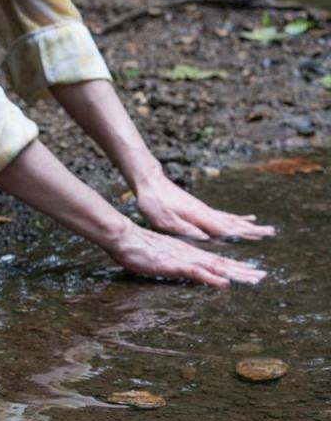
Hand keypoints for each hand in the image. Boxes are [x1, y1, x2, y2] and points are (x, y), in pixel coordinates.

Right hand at [108, 222, 265, 286]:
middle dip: (243, 271)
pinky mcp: (173, 264)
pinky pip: (196, 272)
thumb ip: (175, 263)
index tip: (252, 272)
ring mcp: (183, 259)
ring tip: (253, 279)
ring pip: (214, 267)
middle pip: (221, 264)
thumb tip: (185, 269)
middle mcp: (190, 255)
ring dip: (235, 273)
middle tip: (263, 277)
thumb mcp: (161, 258)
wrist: (124, 238)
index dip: (235, 267)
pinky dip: (211, 278)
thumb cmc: (138, 248)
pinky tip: (223, 283)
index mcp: (188, 254)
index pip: (216, 261)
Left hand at [135, 172, 275, 240]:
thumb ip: (186, 229)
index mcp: (199, 217)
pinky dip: (236, 219)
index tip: (260, 238)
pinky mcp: (199, 208)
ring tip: (265, 228)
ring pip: (231, 219)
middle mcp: (205, 212)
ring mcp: (203, 209)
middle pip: (233, 223)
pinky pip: (223, 215)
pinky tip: (245, 219)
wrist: (149, 181)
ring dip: (248, 225)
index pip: (225, 228)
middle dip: (251, 229)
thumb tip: (206, 238)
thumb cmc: (154, 202)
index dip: (242, 234)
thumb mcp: (165, 220)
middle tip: (271, 232)